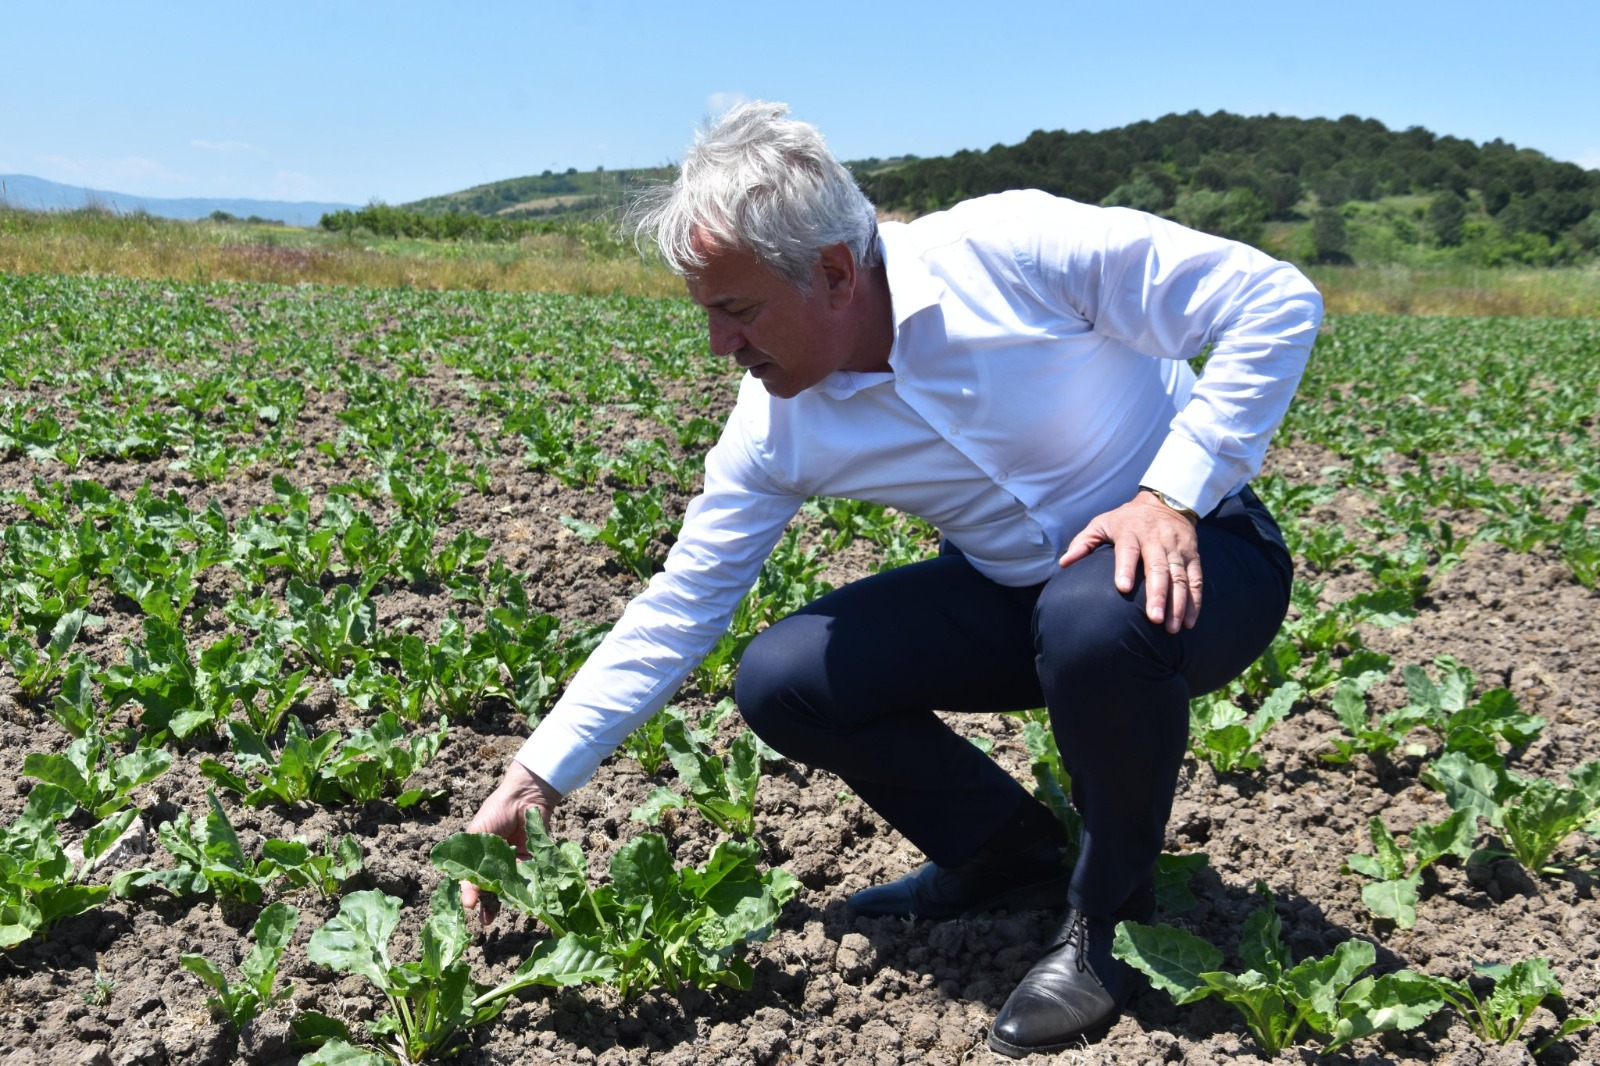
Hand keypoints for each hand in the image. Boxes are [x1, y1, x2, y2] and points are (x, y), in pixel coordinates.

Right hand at [459, 761, 561, 925]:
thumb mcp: (476, 837)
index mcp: (482, 858)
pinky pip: (528, 881)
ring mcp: (516, 865)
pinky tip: (518, 900)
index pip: (475, 882)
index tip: (468, 906)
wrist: (525, 797)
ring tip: (497, 916)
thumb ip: (470, 864)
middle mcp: (499, 865)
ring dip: (505, 903)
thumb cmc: (496, 812)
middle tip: (485, 921)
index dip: (471, 895)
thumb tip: (465, 894)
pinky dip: (523, 891)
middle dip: (488, 906)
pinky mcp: (534, 864)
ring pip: (510, 889)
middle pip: (493, 890)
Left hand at [1059, 491, 1201, 633]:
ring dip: (1178, 603)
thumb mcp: (1102, 523)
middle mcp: (1156, 540)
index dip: (1126, 568)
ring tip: (1172, 628)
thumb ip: (1083, 542)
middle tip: (1155, 619)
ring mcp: (1176, 548)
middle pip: (1158, 568)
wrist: (1165, 501)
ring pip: (1180, 577)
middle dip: (1158, 594)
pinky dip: (1195, 601)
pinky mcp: (1192, 555)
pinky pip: (1196, 579)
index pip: (1128, 551)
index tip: (1122, 588)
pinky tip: (1189, 621)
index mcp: (1131, 532)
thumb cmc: (1126, 520)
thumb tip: (1063, 563)